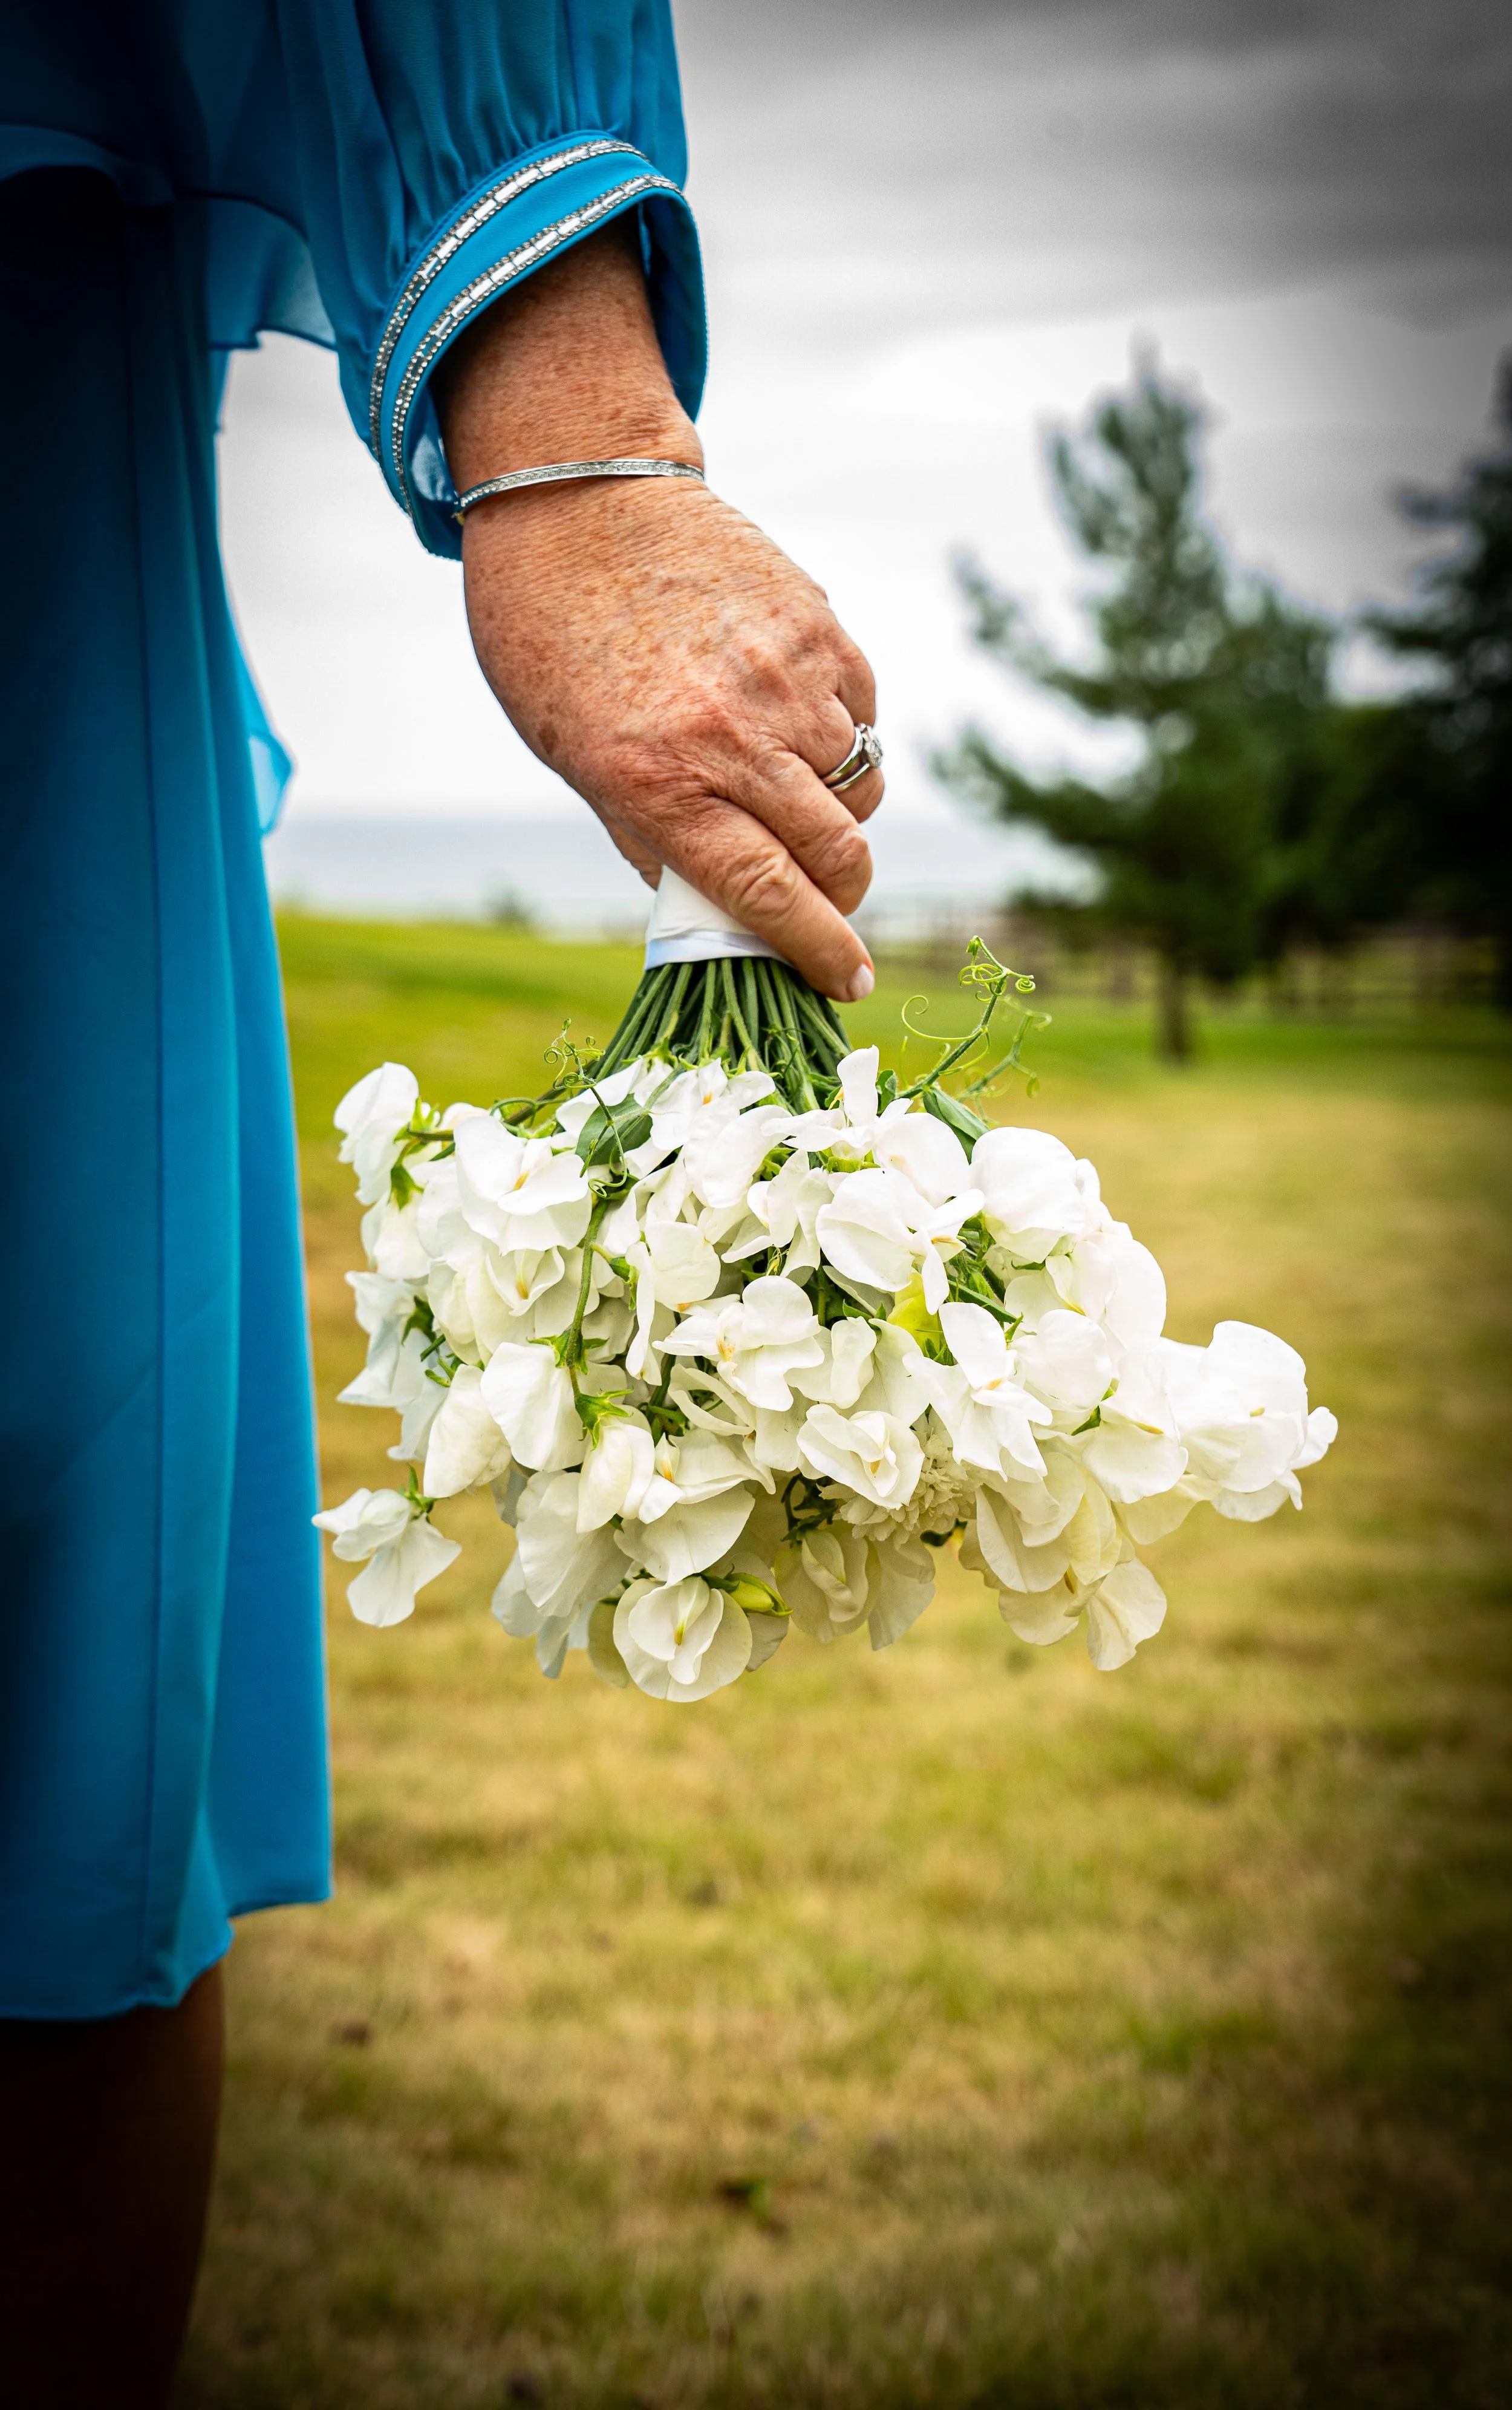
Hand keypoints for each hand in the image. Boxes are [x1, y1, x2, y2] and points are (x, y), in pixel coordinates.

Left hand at [434, 227, 879, 1000]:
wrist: (575, 498)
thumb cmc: (553, 640)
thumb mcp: (576, 758)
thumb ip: (654, 832)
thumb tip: (726, 902)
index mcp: (658, 781)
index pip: (769, 893)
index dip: (820, 950)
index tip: (848, 983)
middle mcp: (730, 734)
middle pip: (836, 851)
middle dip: (845, 895)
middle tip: (832, 902)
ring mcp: (785, 676)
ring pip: (859, 785)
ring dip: (840, 812)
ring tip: (793, 793)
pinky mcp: (818, 625)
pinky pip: (861, 713)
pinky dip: (843, 735)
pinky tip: (794, 721)